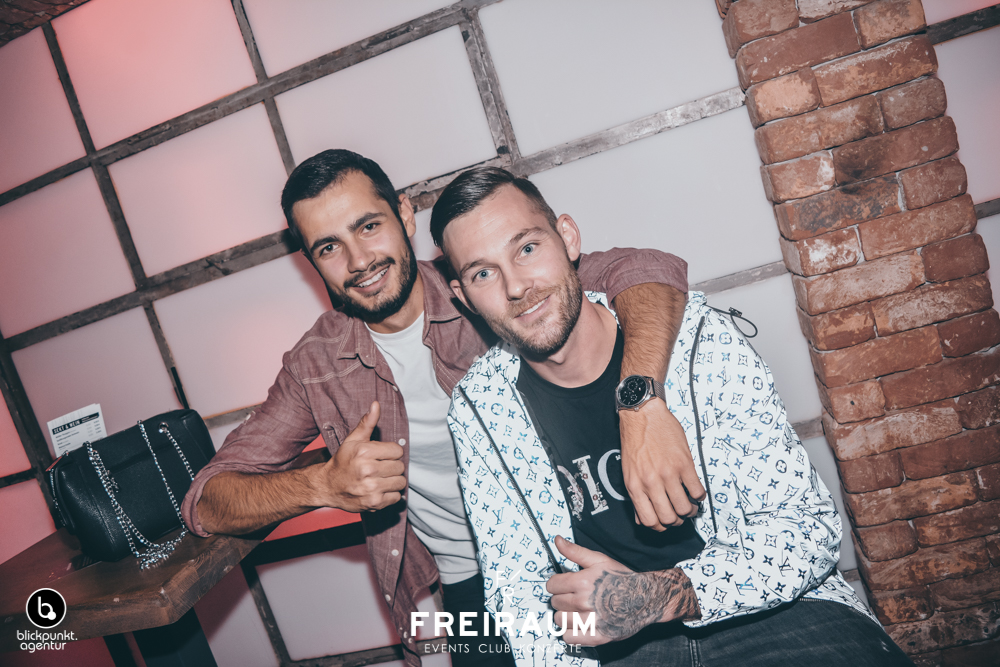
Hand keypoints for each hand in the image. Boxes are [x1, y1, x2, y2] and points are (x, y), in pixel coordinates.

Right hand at [311, 401, 406, 511]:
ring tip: (380, 479)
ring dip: (393, 481)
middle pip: (400, 467)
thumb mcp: (353, 440)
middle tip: (380, 468)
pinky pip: (396, 497)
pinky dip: (390, 495)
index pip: (398, 451)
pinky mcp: (373, 503)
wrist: (327, 486)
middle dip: (392, 467)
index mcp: (364, 452)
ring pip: (400, 482)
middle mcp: (368, 470)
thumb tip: (376, 404)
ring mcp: (371, 488)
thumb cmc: (343, 461)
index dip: (391, 453)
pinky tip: (379, 490)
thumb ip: (367, 423)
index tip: (381, 456)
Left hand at [547, 537, 698, 645]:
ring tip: (576, 610)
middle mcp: (585, 603)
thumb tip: (558, 541)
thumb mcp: (599, 560)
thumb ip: (575, 551)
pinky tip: (579, 624)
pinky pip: (569, 638)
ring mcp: (590, 621)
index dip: (557, 583)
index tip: (563, 585)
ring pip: (559, 620)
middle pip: (555, 603)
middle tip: (574, 597)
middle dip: (562, 598)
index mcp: (583, 583)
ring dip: (565, 615)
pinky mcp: (596, 637)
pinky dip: (571, 632)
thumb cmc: (622, 579)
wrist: (644, 598)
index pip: (552, 585)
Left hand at [618, 398, 705, 530]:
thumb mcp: (628, 472)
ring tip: (690, 504)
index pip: (650, 521)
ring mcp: (668, 474)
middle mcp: (651, 483)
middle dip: (677, 521)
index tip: (667, 520)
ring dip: (690, 510)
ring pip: (685, 508)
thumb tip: (642, 519)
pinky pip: (697, 491)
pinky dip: (699, 496)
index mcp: (635, 487)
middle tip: (680, 513)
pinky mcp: (684, 464)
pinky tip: (695, 491)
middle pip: (670, 519)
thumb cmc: (634, 442)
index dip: (661, 526)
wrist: (641, 415)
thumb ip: (636, 496)